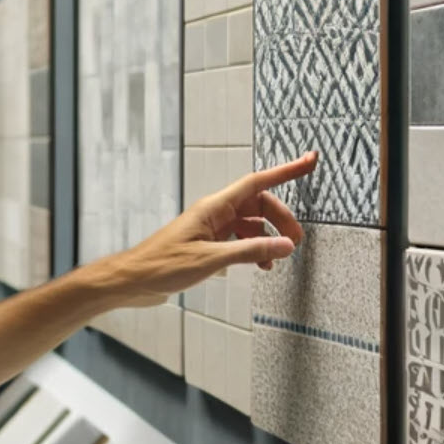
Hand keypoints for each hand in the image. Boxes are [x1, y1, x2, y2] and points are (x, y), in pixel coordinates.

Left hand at [97, 153, 314, 307]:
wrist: (134, 281)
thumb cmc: (162, 265)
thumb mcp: (211, 259)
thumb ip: (250, 251)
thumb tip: (284, 246)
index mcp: (214, 207)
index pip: (258, 182)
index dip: (286, 171)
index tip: (309, 162)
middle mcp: (214, 214)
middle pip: (259, 205)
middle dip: (281, 220)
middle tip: (295, 242)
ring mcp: (211, 229)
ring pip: (250, 224)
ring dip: (268, 238)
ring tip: (277, 259)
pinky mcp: (207, 245)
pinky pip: (239, 240)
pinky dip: (254, 250)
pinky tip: (259, 265)